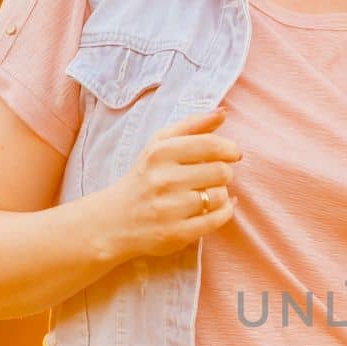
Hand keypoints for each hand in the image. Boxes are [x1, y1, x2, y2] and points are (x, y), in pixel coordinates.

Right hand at [101, 108, 241, 260]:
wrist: (113, 221)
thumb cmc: (144, 177)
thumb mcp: (159, 144)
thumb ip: (192, 125)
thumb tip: (224, 112)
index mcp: (160, 153)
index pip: (211, 145)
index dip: (230, 149)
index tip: (232, 154)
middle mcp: (164, 180)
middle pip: (221, 171)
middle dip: (224, 173)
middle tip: (214, 176)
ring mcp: (170, 209)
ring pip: (221, 196)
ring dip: (221, 194)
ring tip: (206, 193)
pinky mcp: (176, 233)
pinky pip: (218, 219)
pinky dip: (224, 212)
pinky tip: (217, 208)